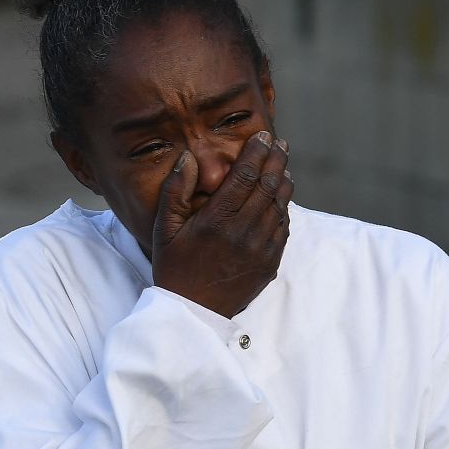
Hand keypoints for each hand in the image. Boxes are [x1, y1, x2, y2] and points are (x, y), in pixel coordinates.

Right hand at [152, 130, 293, 317]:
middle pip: (268, 185)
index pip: (245, 175)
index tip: (264, 136)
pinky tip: (280, 197)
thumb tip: (188, 158)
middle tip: (279, 143)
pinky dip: (284, 207)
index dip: (257, 152)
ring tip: (283, 164)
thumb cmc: (174, 267)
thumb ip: (175, 190)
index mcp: (217, 220)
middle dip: (276, 159)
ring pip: (280, 205)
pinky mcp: (270, 262)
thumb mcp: (164, 228)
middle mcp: (243, 232)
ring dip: (284, 180)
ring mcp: (260, 248)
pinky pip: (283, 227)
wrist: (193, 312)